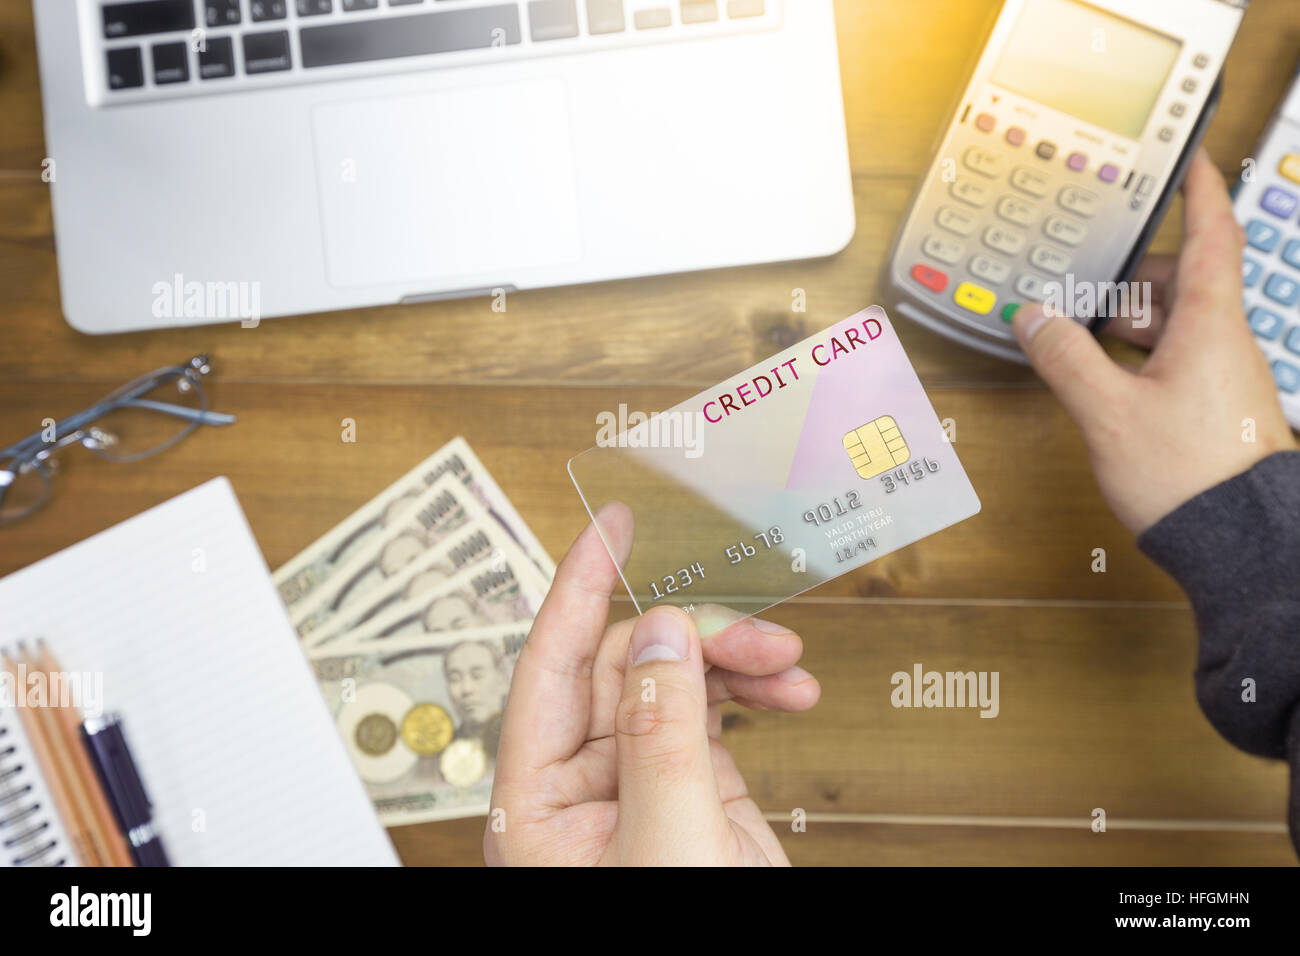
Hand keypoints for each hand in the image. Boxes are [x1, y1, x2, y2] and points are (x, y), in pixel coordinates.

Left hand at [484, 503, 819, 865]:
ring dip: (732, 661)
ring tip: (786, 666)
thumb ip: (658, 737)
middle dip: (692, 636)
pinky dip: (751, 693)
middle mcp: (582, 786)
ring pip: (673, 681)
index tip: (610, 524)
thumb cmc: (682, 942)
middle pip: (624, 665)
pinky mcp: (690, 790)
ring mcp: (639, 784)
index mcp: (538, 802)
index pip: (548, 665)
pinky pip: (711, 712)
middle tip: (756, 633)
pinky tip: (787, 694)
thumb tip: (653, 637)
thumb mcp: (667, 846)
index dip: (580, 586)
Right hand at [1011, 149, 1296, 533]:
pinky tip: (1106, 383)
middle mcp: (1222, 343)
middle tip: (1089, 282)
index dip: (1199, 188)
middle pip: (1180, 281)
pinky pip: (1173, 361)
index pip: (1211, 234)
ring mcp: (1220, 376)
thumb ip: (1067, 360)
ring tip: (1084, 341)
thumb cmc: (1189, 475)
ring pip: (1174, 324)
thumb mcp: (1110, 413)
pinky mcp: (1211, 408)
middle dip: (1132, 278)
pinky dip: (1137, 358)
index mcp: (1209, 324)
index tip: (1186, 155)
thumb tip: (1036, 320)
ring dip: (1129, 325)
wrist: (1239, 540)